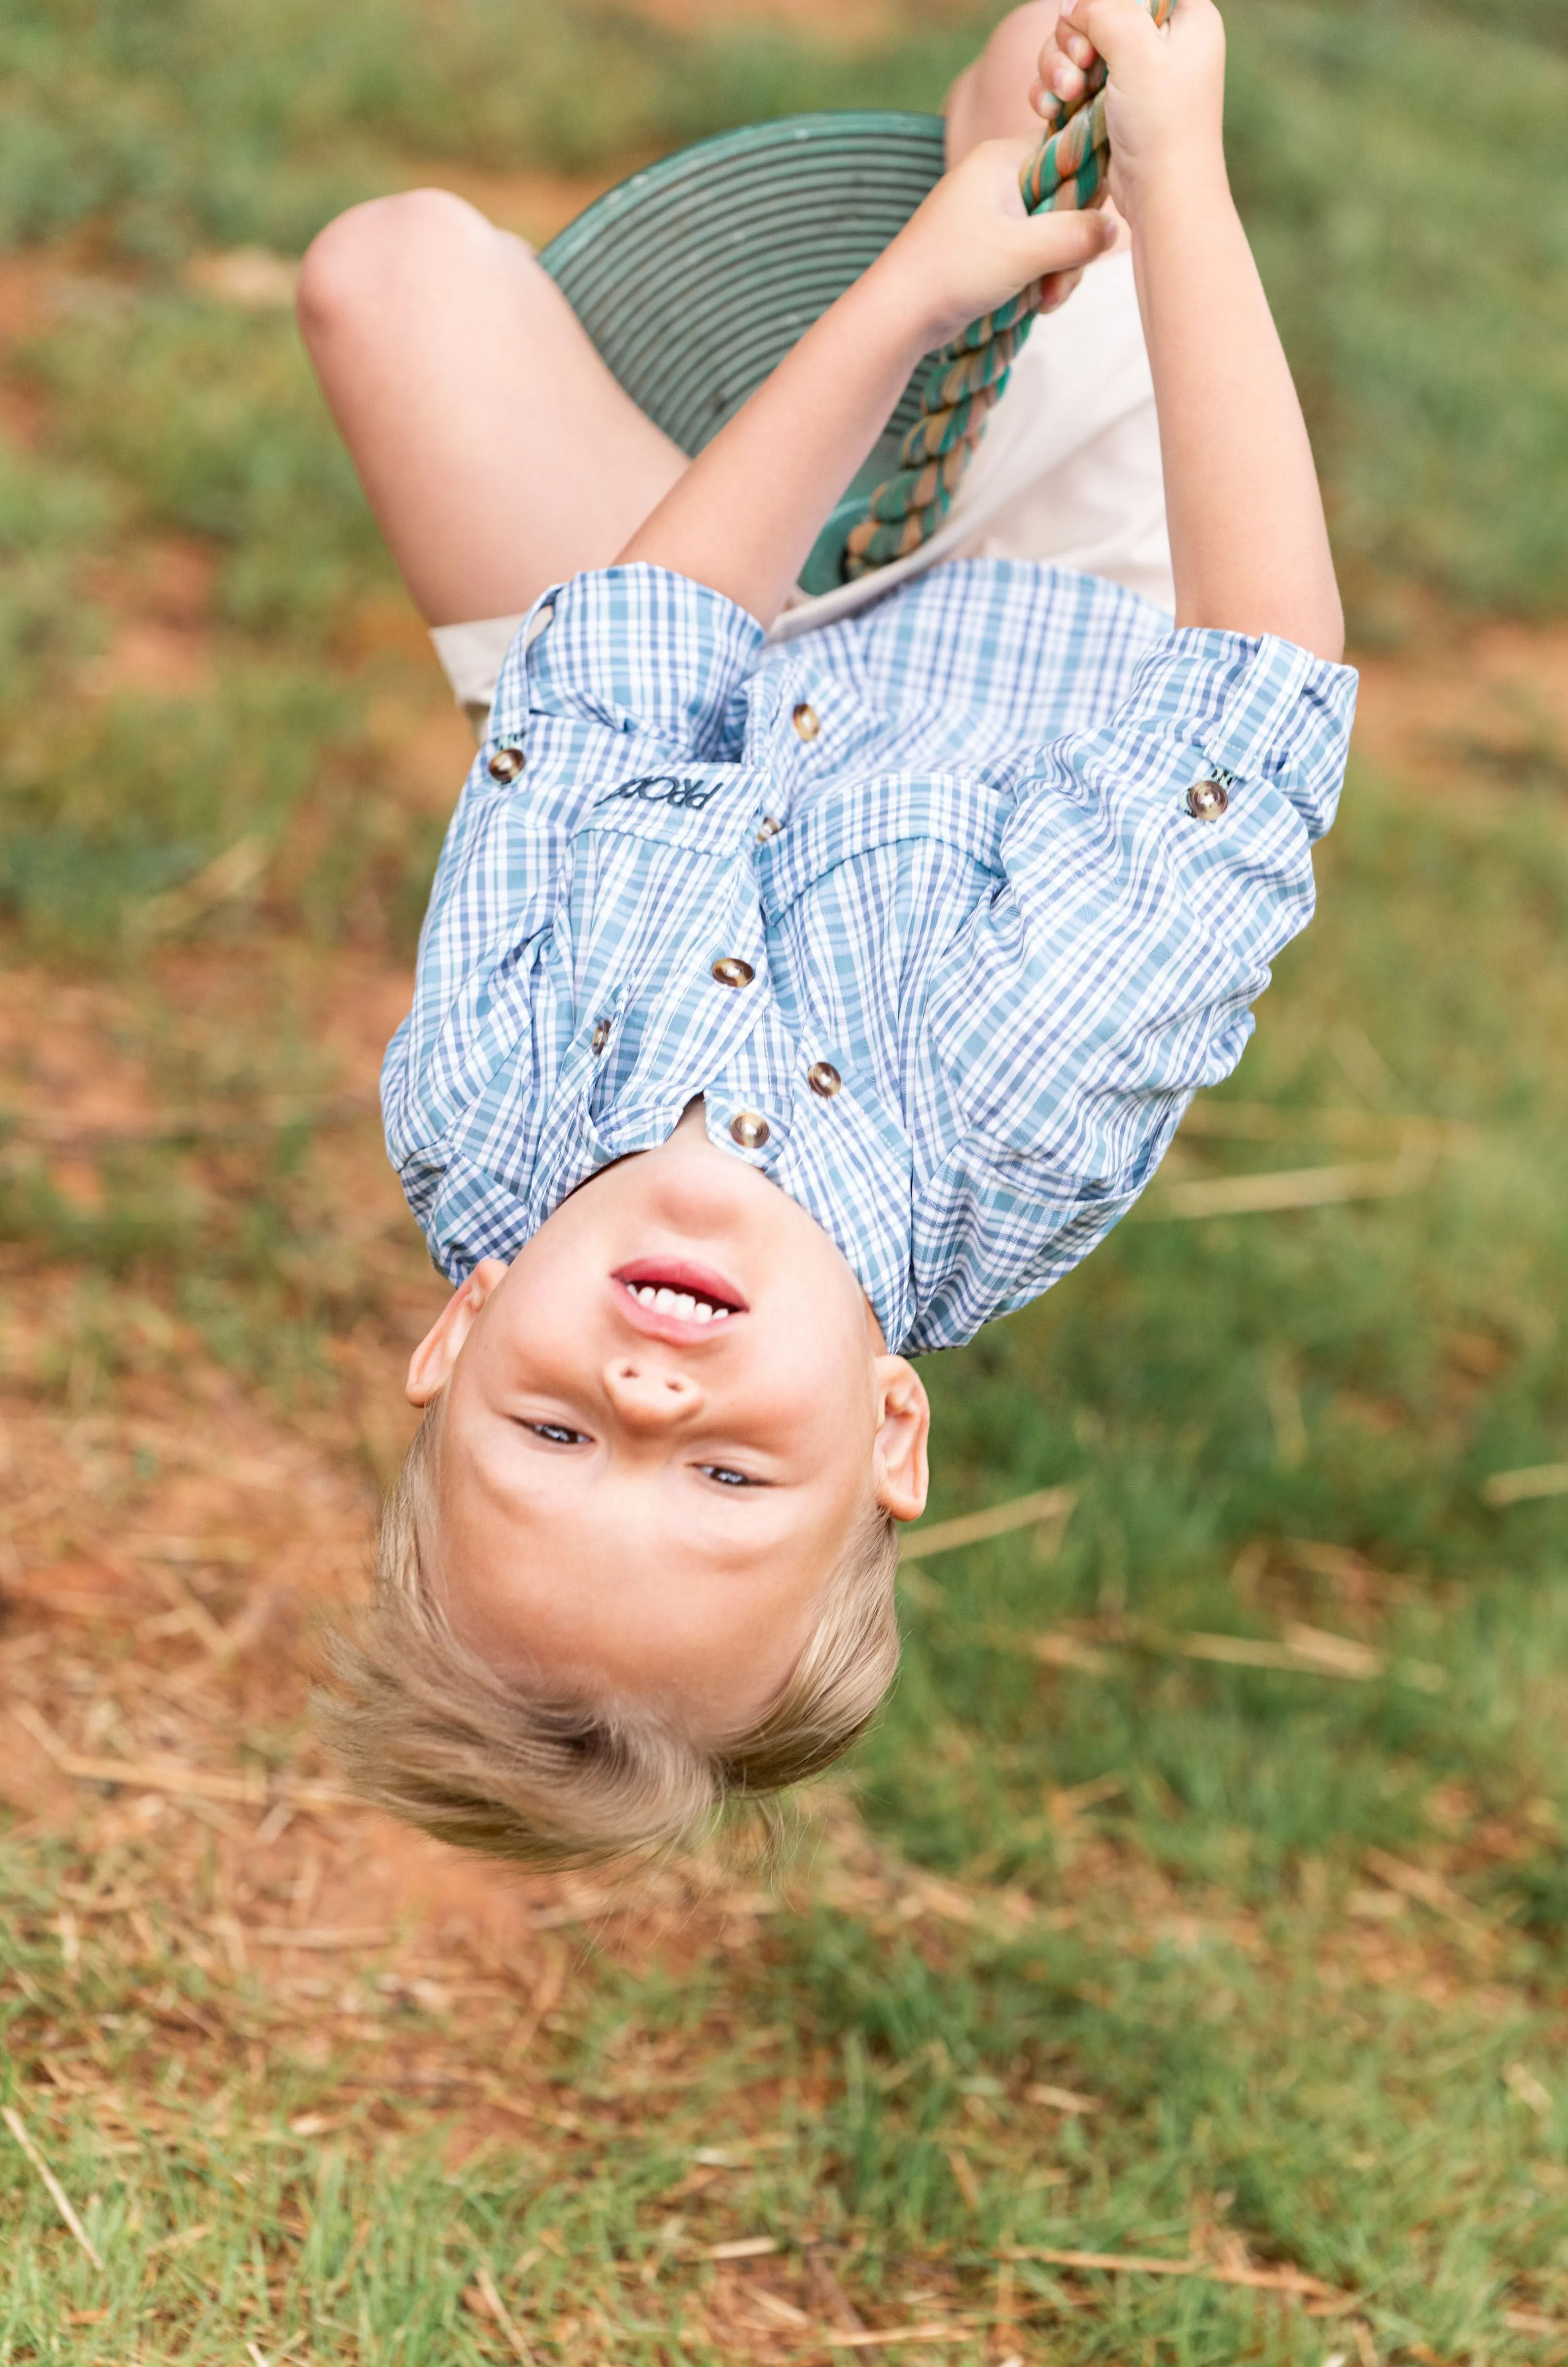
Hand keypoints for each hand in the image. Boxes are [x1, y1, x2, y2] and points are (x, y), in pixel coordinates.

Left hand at [869, 135, 1116, 352]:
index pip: (1069, 150)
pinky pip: (1034, 255)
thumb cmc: (954, 269)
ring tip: (1045, 301)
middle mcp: (999, 178)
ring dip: (1058, 271)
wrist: (899, 311)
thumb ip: (1076, 234)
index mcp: (1004, 158)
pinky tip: (1034, 303)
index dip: (1088, 187)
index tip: (1088, 226)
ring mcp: (994, 213)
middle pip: (1066, 199)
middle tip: (1059, 282)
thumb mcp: (1025, 250)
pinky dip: (1039, 279)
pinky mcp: (990, 246)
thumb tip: (1115, 227)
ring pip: (1053, 233)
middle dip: (1072, 246)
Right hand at [1031, 0, 1227, 223]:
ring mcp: (1131, 75)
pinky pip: (1068, 80)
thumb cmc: (1162, 125)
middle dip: (1074, 36)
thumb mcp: (1137, 51)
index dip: (1104, 1)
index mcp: (1186, 17)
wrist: (1161, 198)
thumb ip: (1104, 9)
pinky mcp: (1107, 105)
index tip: (1096, 28)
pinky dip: (1054, 90)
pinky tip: (1051, 108)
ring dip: (1057, 66)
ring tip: (1065, 95)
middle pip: (1097, 10)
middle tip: (1080, 68)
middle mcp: (1160, 41)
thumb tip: (1071, 1)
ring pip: (1075, 45)